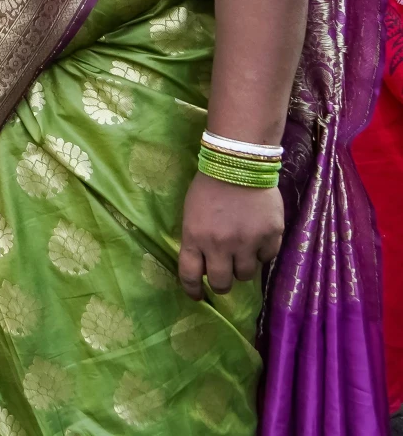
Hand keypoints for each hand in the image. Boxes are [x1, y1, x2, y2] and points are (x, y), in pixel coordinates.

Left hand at [179, 174, 284, 298]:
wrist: (239, 163)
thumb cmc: (209, 186)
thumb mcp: (191, 212)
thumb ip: (196, 239)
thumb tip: (203, 265)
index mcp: (195, 237)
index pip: (190, 275)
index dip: (193, 290)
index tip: (197, 296)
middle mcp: (220, 245)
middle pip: (221, 284)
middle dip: (221, 283)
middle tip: (224, 276)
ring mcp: (248, 242)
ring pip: (246, 274)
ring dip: (242, 266)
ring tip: (242, 251)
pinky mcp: (271, 236)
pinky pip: (267, 257)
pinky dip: (262, 252)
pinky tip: (258, 237)